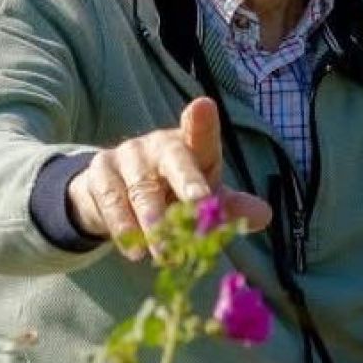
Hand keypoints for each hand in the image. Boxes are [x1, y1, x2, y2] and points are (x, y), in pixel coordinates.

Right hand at [66, 97, 272, 259]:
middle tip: (199, 208)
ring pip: (142, 189)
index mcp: (190, 145)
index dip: (201, 121)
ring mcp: (127, 156)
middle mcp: (159, 144)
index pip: (200, 132)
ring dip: (155, 224)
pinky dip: (124, 228)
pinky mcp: (99, 174)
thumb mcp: (202, 199)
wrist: (115, 196)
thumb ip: (229, 207)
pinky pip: (112, 202)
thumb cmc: (171, 192)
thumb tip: (263, 215)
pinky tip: (134, 251)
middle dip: (187, 183)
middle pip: (175, 161)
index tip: (203, 107)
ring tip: (166, 255)